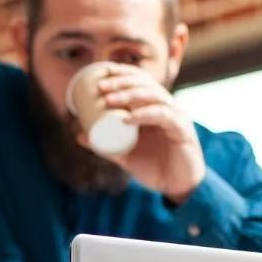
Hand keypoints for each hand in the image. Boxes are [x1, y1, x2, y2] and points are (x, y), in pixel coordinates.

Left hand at [87, 65, 204, 201]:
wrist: (177, 187)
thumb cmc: (155, 167)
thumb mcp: (124, 155)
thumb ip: (104, 145)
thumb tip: (79, 135)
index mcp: (155, 107)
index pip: (140, 81)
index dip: (122, 73)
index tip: (101, 73)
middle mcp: (167, 107)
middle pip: (146, 84)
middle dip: (122, 81)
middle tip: (101, 87)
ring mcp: (176, 117)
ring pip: (154, 96)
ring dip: (130, 95)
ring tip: (109, 99)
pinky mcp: (183, 130)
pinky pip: (164, 116)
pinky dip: (145, 115)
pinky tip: (128, 118)